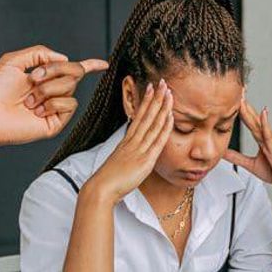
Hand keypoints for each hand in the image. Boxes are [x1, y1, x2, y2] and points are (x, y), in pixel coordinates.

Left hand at [0, 45, 107, 162]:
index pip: (71, 69)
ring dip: (46, 90)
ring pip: (70, 87)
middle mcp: (52, 90)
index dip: (89, 65)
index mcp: (44, 76)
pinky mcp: (56, 121)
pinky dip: (52, 104)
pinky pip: (69, 105)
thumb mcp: (13, 61)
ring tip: (28, 100)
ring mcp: (55, 106)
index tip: (103, 64)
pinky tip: (36, 111)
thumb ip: (39, 53)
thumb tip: (64, 58)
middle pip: (74, 72)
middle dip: (54, 71)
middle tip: (33, 78)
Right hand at [84, 80, 174, 200]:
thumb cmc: (109, 179)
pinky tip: (169, 116)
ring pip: (152, 124)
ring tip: (168, 92)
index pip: (138, 116)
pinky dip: (164, 128)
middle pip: (146, 115)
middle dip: (155, 98)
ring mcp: (139, 149)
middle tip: (162, 82)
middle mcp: (133, 141)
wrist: (102, 188)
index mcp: (127, 141)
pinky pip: (157, 141)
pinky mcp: (145, 160)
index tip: (150, 88)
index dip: (145, 101)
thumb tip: (135, 152)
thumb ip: (129, 154)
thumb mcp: (120, 162)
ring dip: (161, 107)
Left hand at [223, 100, 271, 204]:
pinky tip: (263, 113)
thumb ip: (236, 157)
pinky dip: (265, 123)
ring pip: (259, 122)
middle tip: (237, 89)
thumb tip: (222, 152)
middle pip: (252, 117)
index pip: (248, 120)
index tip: (233, 97)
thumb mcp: (250, 164)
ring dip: (251, 109)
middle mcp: (266, 136)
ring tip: (243, 97)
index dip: (241, 109)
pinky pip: (269, 133)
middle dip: (245, 103)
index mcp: (261, 139)